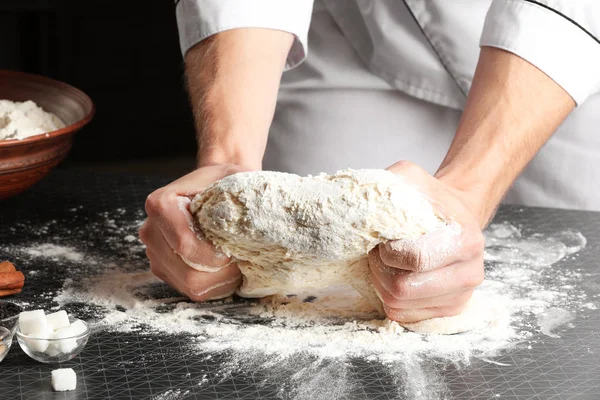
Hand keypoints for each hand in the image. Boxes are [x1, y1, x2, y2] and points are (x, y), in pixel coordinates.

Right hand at [139, 164, 250, 300]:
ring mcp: (155, 253)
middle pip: (186, 270)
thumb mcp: (233, 177)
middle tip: (241, 261)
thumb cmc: (224, 182)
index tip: (232, 251)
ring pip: (189, 285)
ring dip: (219, 281)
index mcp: (161, 204)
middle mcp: (152, 230)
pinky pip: (190, 291)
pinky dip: (214, 286)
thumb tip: (260, 221)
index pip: (184, 243)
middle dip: (220, 272)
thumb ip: (238, 193)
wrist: (213, 186)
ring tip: (237, 266)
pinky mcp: (165, 269)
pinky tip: (227, 271)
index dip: (212, 255)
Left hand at [368, 161, 484, 322]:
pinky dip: (389, 298)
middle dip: (379, 269)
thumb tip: (360, 204)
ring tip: (386, 263)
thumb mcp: (410, 178)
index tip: (384, 239)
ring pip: (399, 306)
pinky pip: (404, 316)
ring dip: (381, 284)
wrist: (454, 217)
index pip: (415, 259)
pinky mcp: (448, 310)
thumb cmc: (429, 199)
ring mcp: (461, 296)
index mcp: (465, 240)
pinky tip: (395, 277)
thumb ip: (389, 184)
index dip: (387, 251)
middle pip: (403, 289)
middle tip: (379, 252)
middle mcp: (471, 272)